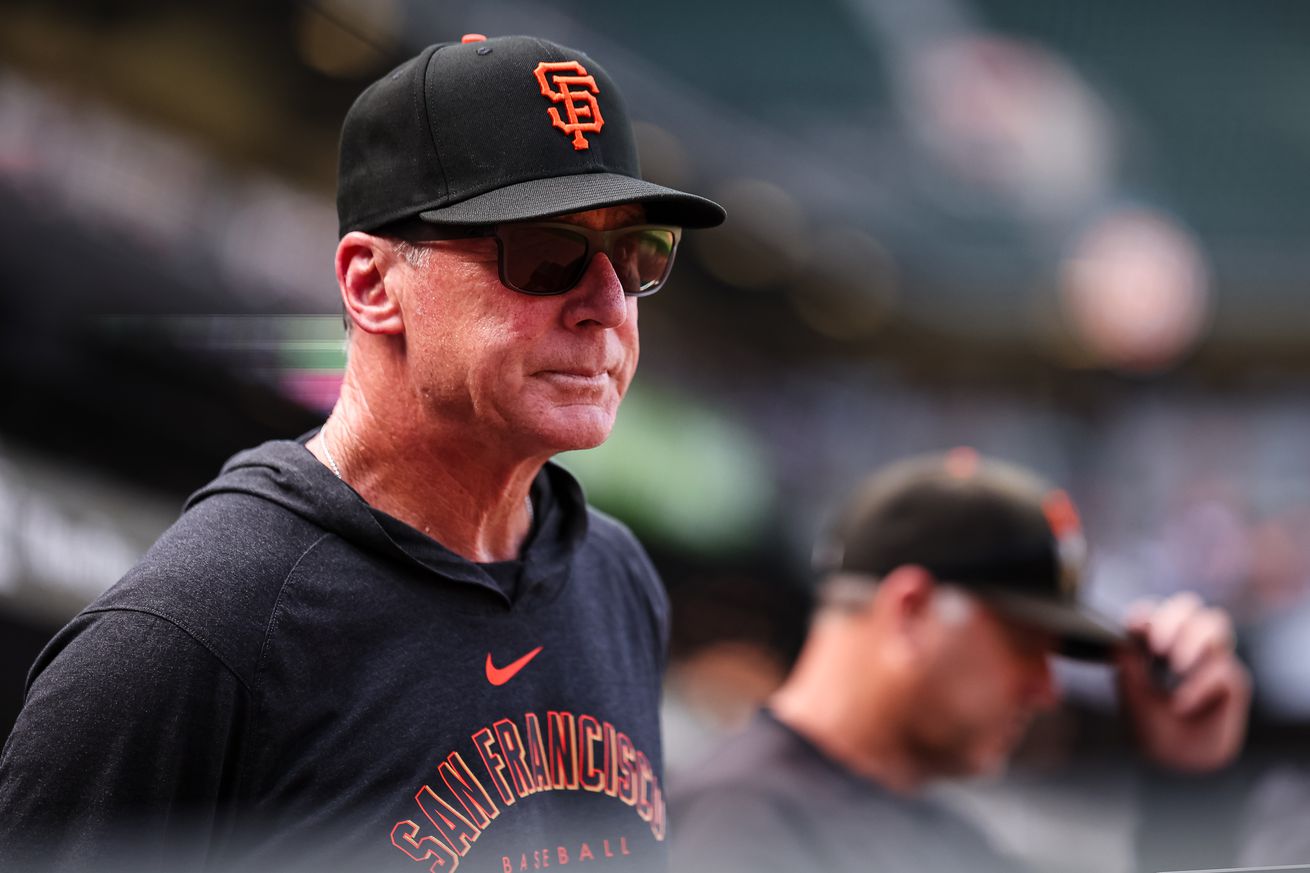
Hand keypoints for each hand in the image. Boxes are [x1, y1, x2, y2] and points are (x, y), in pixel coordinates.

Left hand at [1115, 592, 1250, 772]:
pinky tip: (1181, 705)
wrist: (1181, 764)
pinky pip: (1222, 669)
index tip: (1134, 626)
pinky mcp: (1233, 680)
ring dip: (1192, 639)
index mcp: (1157, 641)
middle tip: (1157, 645)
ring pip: (1213, 623)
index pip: (1154, 612)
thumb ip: (1128, 668)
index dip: (1145, 613)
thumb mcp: (1133, 697)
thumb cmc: (1154, 727)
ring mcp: (1212, 658)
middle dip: (1171, 619)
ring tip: (1176, 665)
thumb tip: (1119, 640)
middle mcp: (1187, 643)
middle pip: (1188, 605)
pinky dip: (1199, 685)